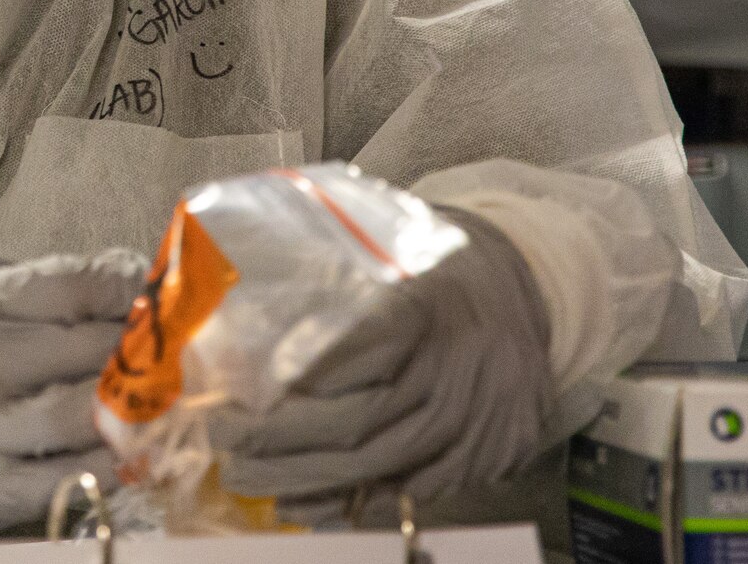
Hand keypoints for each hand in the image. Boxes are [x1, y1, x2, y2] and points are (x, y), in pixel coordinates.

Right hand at [0, 249, 147, 534]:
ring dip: (134, 406)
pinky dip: (111, 461)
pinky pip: (70, 474)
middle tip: (173, 348)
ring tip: (160, 397)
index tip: (156, 295)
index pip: (71, 286)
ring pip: (83, 413)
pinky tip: (132, 448)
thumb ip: (55, 294)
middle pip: (87, 349)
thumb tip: (141, 284)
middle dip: (142, 348)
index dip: (128, 288)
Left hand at [208, 206, 550, 504]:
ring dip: (303, 478)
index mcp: (427, 304)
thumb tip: (232, 261)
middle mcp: (453, 368)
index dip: (303, 376)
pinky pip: (408, 494)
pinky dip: (352, 505)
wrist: (522, 296)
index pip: (363, 349)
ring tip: (247, 475)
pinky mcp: (480, 457)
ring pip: (377, 465)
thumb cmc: (434, 269)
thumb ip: (331, 255)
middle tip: (226, 438)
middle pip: (357, 420)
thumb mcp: (396, 241)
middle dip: (279, 438)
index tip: (247, 387)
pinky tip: (305, 502)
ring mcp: (470, 420)